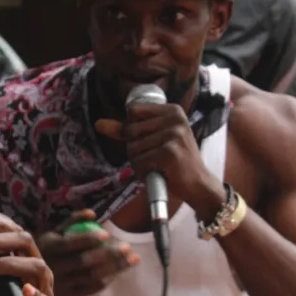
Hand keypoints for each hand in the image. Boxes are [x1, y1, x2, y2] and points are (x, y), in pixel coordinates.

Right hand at [37, 209, 137, 295]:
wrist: (28, 276)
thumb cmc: (46, 248)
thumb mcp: (53, 231)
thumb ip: (72, 221)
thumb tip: (93, 214)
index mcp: (50, 248)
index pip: (71, 243)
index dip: (89, 238)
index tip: (108, 234)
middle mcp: (54, 268)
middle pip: (86, 262)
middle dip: (110, 255)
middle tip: (128, 248)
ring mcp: (61, 285)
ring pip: (92, 277)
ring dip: (115, 268)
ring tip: (132, 259)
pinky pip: (92, 289)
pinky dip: (108, 279)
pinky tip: (118, 271)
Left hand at [95, 105, 224, 219]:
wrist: (198, 185)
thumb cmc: (175, 162)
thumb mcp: (155, 139)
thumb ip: (127, 129)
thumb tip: (98, 124)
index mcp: (172, 110)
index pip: (133, 111)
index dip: (132, 130)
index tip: (147, 141)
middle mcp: (174, 119)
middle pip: (130, 131)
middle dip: (135, 150)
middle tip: (154, 158)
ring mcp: (173, 134)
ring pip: (132, 148)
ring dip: (139, 163)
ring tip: (157, 166)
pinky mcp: (169, 152)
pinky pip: (139, 162)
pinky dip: (142, 173)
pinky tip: (158, 174)